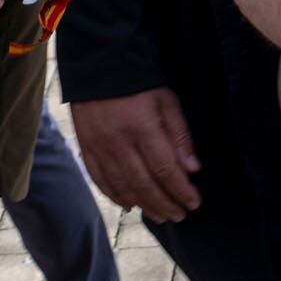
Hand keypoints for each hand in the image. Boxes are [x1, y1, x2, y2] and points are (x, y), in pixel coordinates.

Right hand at [68, 89, 202, 221]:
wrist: (98, 64)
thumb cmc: (138, 82)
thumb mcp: (167, 100)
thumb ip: (179, 134)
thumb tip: (192, 169)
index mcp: (142, 126)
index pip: (164, 169)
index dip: (181, 190)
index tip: (194, 203)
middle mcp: (118, 141)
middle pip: (143, 184)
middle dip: (165, 204)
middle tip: (180, 216)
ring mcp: (98, 146)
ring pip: (121, 187)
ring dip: (143, 205)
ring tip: (160, 216)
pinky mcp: (85, 147)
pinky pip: (99, 179)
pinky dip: (115, 196)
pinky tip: (130, 205)